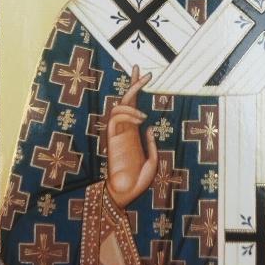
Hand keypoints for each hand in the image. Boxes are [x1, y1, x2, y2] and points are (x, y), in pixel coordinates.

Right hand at [106, 65, 157, 208]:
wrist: (127, 194)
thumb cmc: (139, 181)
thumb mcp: (153, 161)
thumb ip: (151, 144)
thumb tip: (148, 126)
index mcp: (134, 132)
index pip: (134, 105)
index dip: (137, 89)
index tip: (144, 74)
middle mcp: (125, 130)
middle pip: (125, 100)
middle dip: (133, 84)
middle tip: (141, 70)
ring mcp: (117, 134)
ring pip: (118, 107)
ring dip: (130, 106)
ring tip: (143, 116)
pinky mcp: (111, 140)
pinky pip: (114, 120)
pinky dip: (126, 115)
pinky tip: (139, 120)